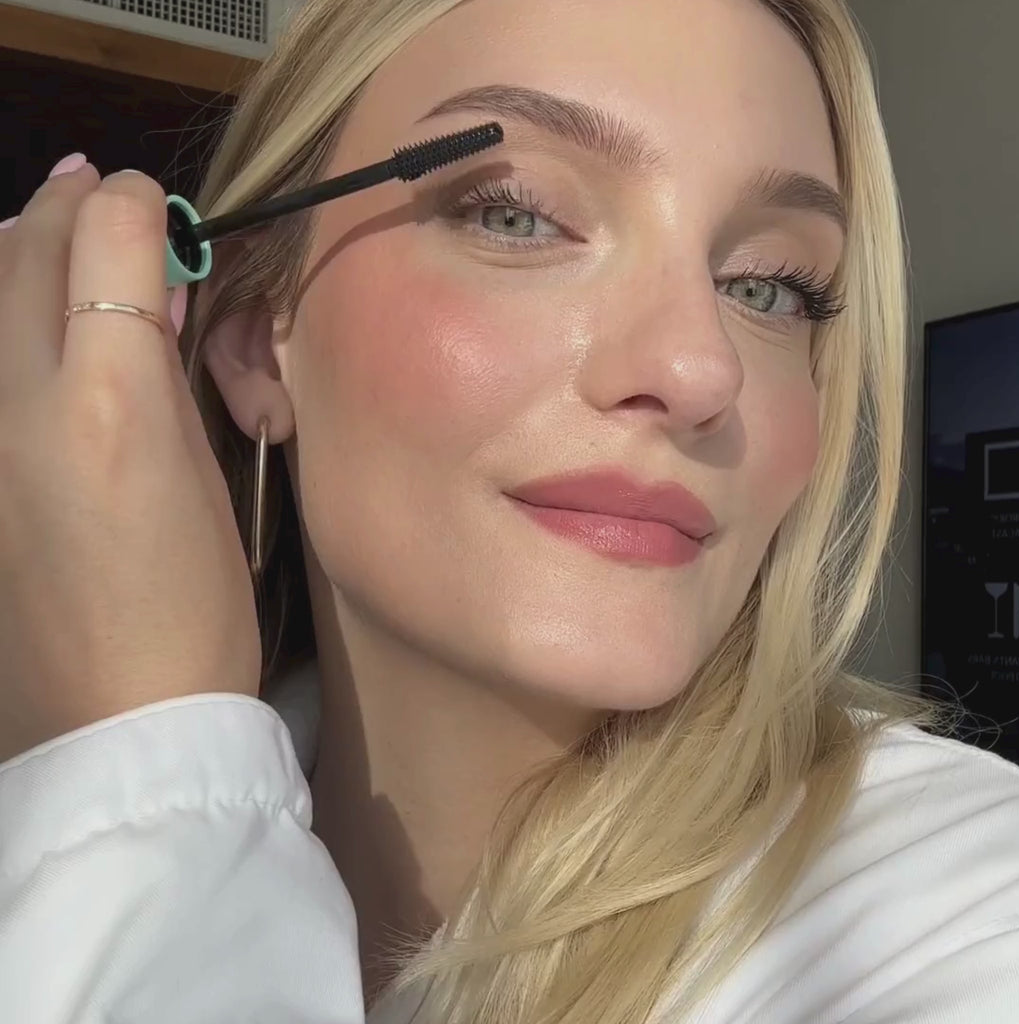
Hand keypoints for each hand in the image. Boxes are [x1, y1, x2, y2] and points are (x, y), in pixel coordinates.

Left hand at [0, 156, 260, 763]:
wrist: (120, 719)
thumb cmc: (198, 611)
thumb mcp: (205, 482)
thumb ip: (165, 382)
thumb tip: (149, 310)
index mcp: (113, 405)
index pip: (111, 245)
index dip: (135, 205)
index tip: (151, 203)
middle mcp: (20, 402)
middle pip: (25, 253)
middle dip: (64, 207)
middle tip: (94, 190)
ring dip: (14, 247)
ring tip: (41, 227)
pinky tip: (19, 322)